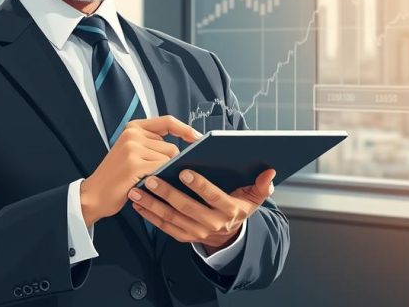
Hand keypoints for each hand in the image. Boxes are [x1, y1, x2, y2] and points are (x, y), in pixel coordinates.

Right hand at [80, 116, 201, 223]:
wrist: (93, 195)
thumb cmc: (117, 177)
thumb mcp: (132, 151)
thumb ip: (153, 144)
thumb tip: (186, 147)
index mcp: (133, 127)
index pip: (167, 121)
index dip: (186, 129)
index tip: (198, 138)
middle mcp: (132, 134)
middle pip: (172, 147)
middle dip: (170, 164)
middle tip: (156, 176)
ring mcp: (132, 148)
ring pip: (169, 159)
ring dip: (164, 173)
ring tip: (147, 181)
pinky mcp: (134, 164)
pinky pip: (162, 169)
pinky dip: (162, 180)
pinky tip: (149, 186)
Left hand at [128, 167, 276, 253]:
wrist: (230, 236)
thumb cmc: (239, 207)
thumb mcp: (255, 198)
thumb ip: (262, 185)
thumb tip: (270, 171)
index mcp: (229, 210)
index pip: (213, 197)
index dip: (199, 185)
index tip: (184, 171)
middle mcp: (212, 223)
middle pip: (187, 208)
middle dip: (167, 193)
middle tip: (152, 177)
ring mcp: (196, 232)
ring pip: (171, 218)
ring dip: (152, 204)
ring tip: (137, 190)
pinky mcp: (183, 237)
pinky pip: (164, 227)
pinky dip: (149, 216)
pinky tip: (138, 203)